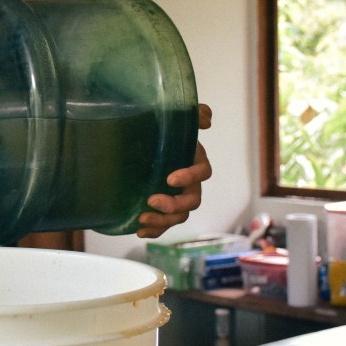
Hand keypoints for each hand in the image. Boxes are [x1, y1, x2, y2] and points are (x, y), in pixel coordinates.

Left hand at [137, 104, 212, 237]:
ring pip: (179, 216)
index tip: (170, 178)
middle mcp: (189, 183)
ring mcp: (176, 197)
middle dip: (174, 204)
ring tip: (142, 219)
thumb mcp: (174, 117)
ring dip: (163, 221)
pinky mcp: (162, 208)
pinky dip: (155, 230)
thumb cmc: (160, 129)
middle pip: (192, 201)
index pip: (202, 172)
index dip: (190, 177)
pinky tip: (140, 231)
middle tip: (152, 200)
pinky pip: (164, 225)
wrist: (138, 141)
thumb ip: (193, 114)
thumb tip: (206, 119)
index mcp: (194, 161)